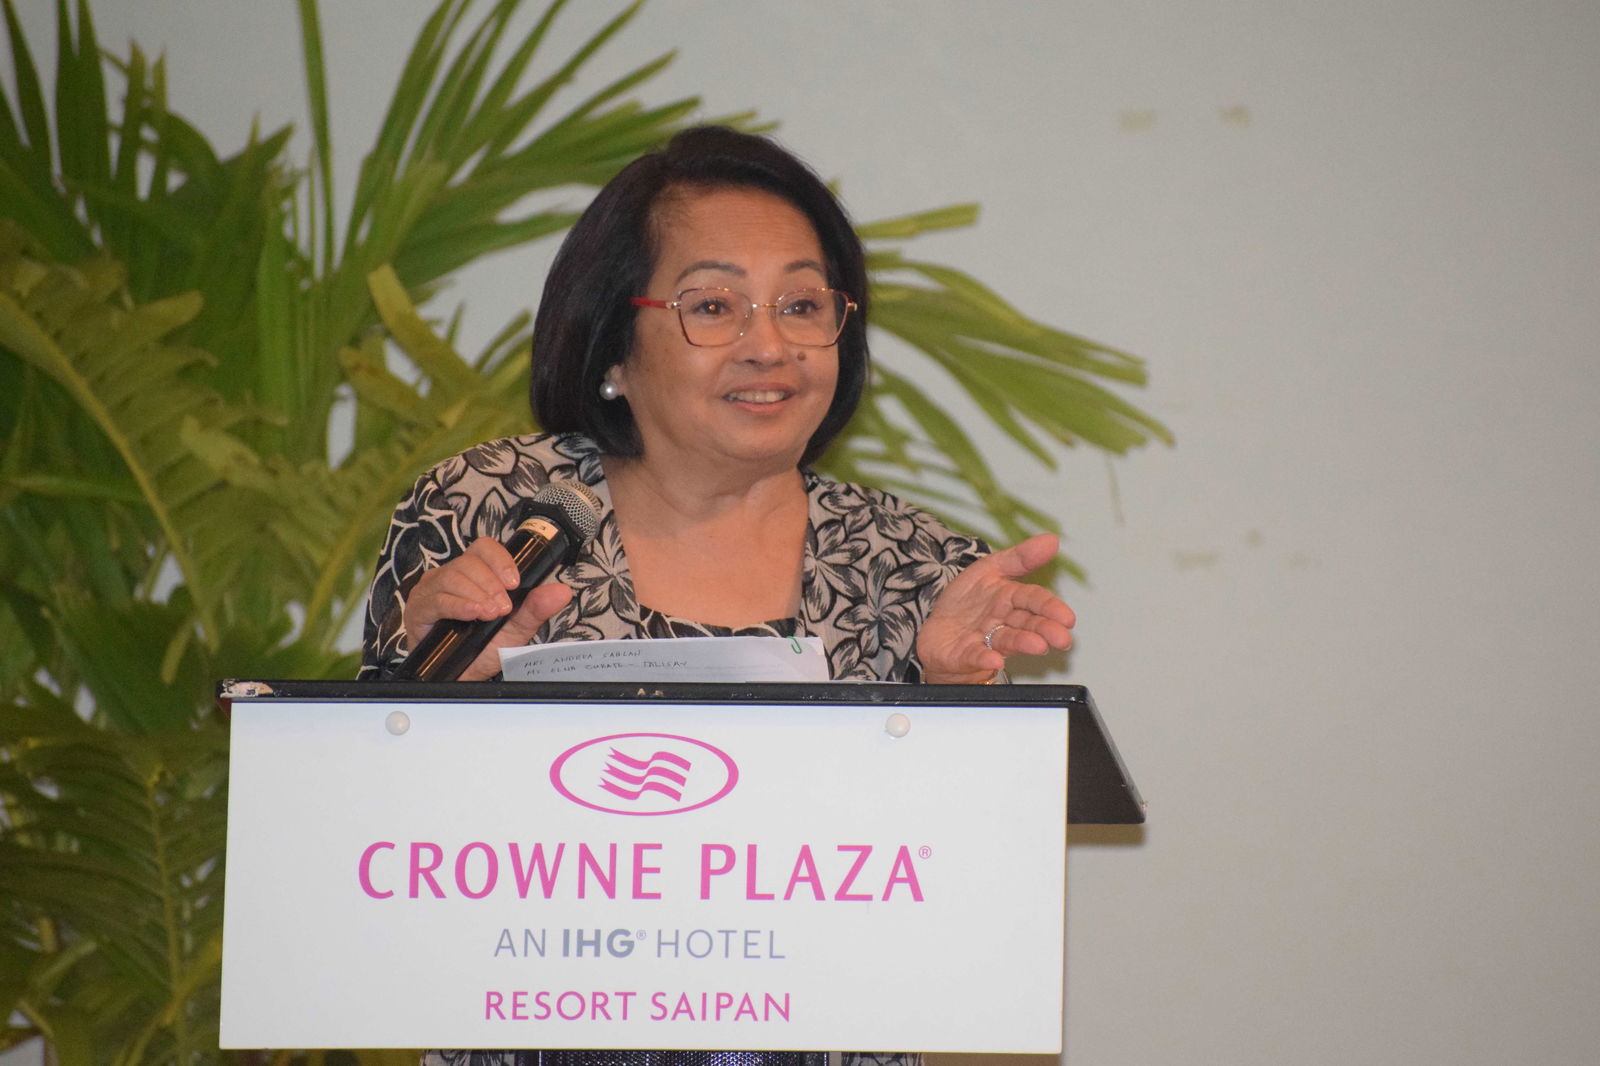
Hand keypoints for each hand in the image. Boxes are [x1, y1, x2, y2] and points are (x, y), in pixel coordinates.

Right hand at [401, 537, 573, 681]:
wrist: (461, 677)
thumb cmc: (483, 648)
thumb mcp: (515, 629)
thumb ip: (536, 608)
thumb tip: (562, 591)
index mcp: (474, 573)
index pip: (485, 549)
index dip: (500, 560)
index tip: (515, 583)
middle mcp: (451, 576)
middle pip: (469, 562)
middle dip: (491, 584)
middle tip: (503, 609)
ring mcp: (432, 590)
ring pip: (452, 576)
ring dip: (476, 594)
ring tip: (490, 614)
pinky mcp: (418, 609)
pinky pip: (436, 599)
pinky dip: (457, 605)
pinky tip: (471, 614)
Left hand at [916, 534, 1075, 683]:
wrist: (938, 630)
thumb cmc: (966, 602)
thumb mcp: (990, 569)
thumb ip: (1020, 557)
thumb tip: (1051, 540)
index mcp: (1009, 598)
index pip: (1034, 599)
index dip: (1051, 607)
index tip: (1068, 618)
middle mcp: (1002, 621)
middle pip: (1027, 623)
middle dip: (1045, 629)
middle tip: (1062, 638)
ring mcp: (986, 639)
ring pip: (1008, 640)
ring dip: (1024, 643)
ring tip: (1039, 646)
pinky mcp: (966, 654)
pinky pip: (976, 656)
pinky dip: (985, 658)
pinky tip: (994, 660)